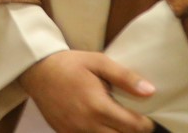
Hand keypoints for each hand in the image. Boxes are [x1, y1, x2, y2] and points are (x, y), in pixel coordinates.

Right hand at [20, 51, 155, 132]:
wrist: (37, 70)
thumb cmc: (70, 64)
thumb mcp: (98, 62)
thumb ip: (125, 77)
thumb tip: (150, 91)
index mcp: (98, 106)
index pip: (134, 127)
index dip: (146, 124)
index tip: (146, 118)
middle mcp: (87, 124)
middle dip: (131, 131)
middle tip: (131, 121)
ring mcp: (74, 131)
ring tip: (115, 123)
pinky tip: (98, 124)